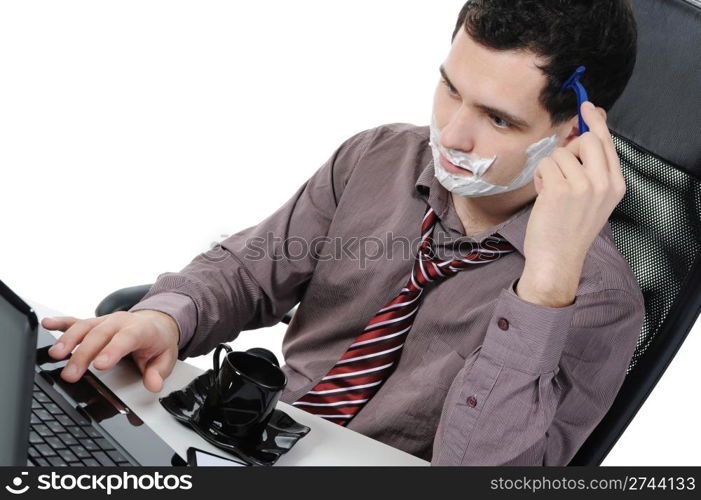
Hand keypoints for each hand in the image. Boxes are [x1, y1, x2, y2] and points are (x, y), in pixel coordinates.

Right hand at [41, 310, 180, 392]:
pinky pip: (76, 320)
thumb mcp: (166, 358)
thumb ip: (158, 372)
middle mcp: (120, 322)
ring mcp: (105, 321)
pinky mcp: (94, 323)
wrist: (157, 322)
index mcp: (140, 330)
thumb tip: (153, 385)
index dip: (112, 351)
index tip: (100, 365)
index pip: (126, 339)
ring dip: (68, 340)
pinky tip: (47, 324)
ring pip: (85, 327)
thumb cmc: (158, 340)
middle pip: (99, 336)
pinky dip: (61, 323)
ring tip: (55, 355)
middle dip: (83, 354)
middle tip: (71, 374)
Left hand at [518, 101, 625, 306]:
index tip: (587, 107)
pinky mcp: (560, 190)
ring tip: (551, 191)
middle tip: (560, 167)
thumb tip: (583, 134)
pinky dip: (540, 177)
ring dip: (550, 169)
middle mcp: (603, 184)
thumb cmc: (570, 229)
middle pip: (586, 141)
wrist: (558, 258)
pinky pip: (545, 164)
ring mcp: (583, 186)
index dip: (595, 123)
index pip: (607, 144)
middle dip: (568, 148)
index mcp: (616, 185)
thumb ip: (592, 168)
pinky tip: (544, 195)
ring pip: (560, 153)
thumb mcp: (592, 199)